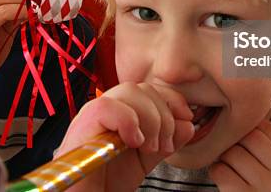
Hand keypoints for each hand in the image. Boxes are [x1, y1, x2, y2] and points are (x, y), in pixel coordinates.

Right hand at [54, 82, 194, 191]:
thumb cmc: (104, 182)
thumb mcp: (144, 160)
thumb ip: (165, 142)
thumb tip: (187, 124)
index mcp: (120, 112)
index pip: (149, 89)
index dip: (171, 98)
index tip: (186, 117)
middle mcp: (105, 108)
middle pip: (141, 88)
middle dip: (163, 114)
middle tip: (163, 144)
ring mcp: (92, 114)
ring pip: (128, 92)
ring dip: (149, 119)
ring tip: (148, 146)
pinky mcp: (82, 124)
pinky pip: (109, 107)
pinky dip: (128, 122)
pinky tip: (133, 142)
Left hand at [209, 119, 270, 191]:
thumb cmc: (259, 185)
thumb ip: (265, 141)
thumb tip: (243, 107)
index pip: (265, 127)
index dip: (247, 130)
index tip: (243, 140)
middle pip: (249, 137)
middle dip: (235, 143)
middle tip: (233, 154)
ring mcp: (266, 187)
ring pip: (231, 153)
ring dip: (223, 159)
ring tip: (231, 168)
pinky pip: (219, 170)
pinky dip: (216, 172)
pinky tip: (226, 180)